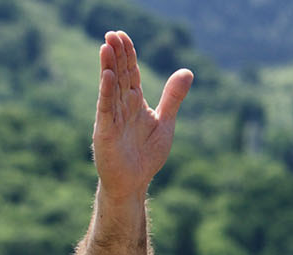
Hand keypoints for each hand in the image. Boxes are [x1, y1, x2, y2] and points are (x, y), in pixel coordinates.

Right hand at [92, 30, 192, 201]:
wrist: (134, 184)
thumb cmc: (146, 156)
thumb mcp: (165, 122)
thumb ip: (173, 97)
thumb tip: (188, 71)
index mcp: (135, 102)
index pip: (130, 73)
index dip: (128, 55)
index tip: (122, 36)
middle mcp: (121, 106)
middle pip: (119, 75)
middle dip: (116, 55)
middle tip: (111, 33)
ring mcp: (111, 118)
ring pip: (110, 88)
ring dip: (108, 67)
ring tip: (106, 46)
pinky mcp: (105, 132)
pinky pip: (106, 109)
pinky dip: (106, 92)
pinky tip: (107, 75)